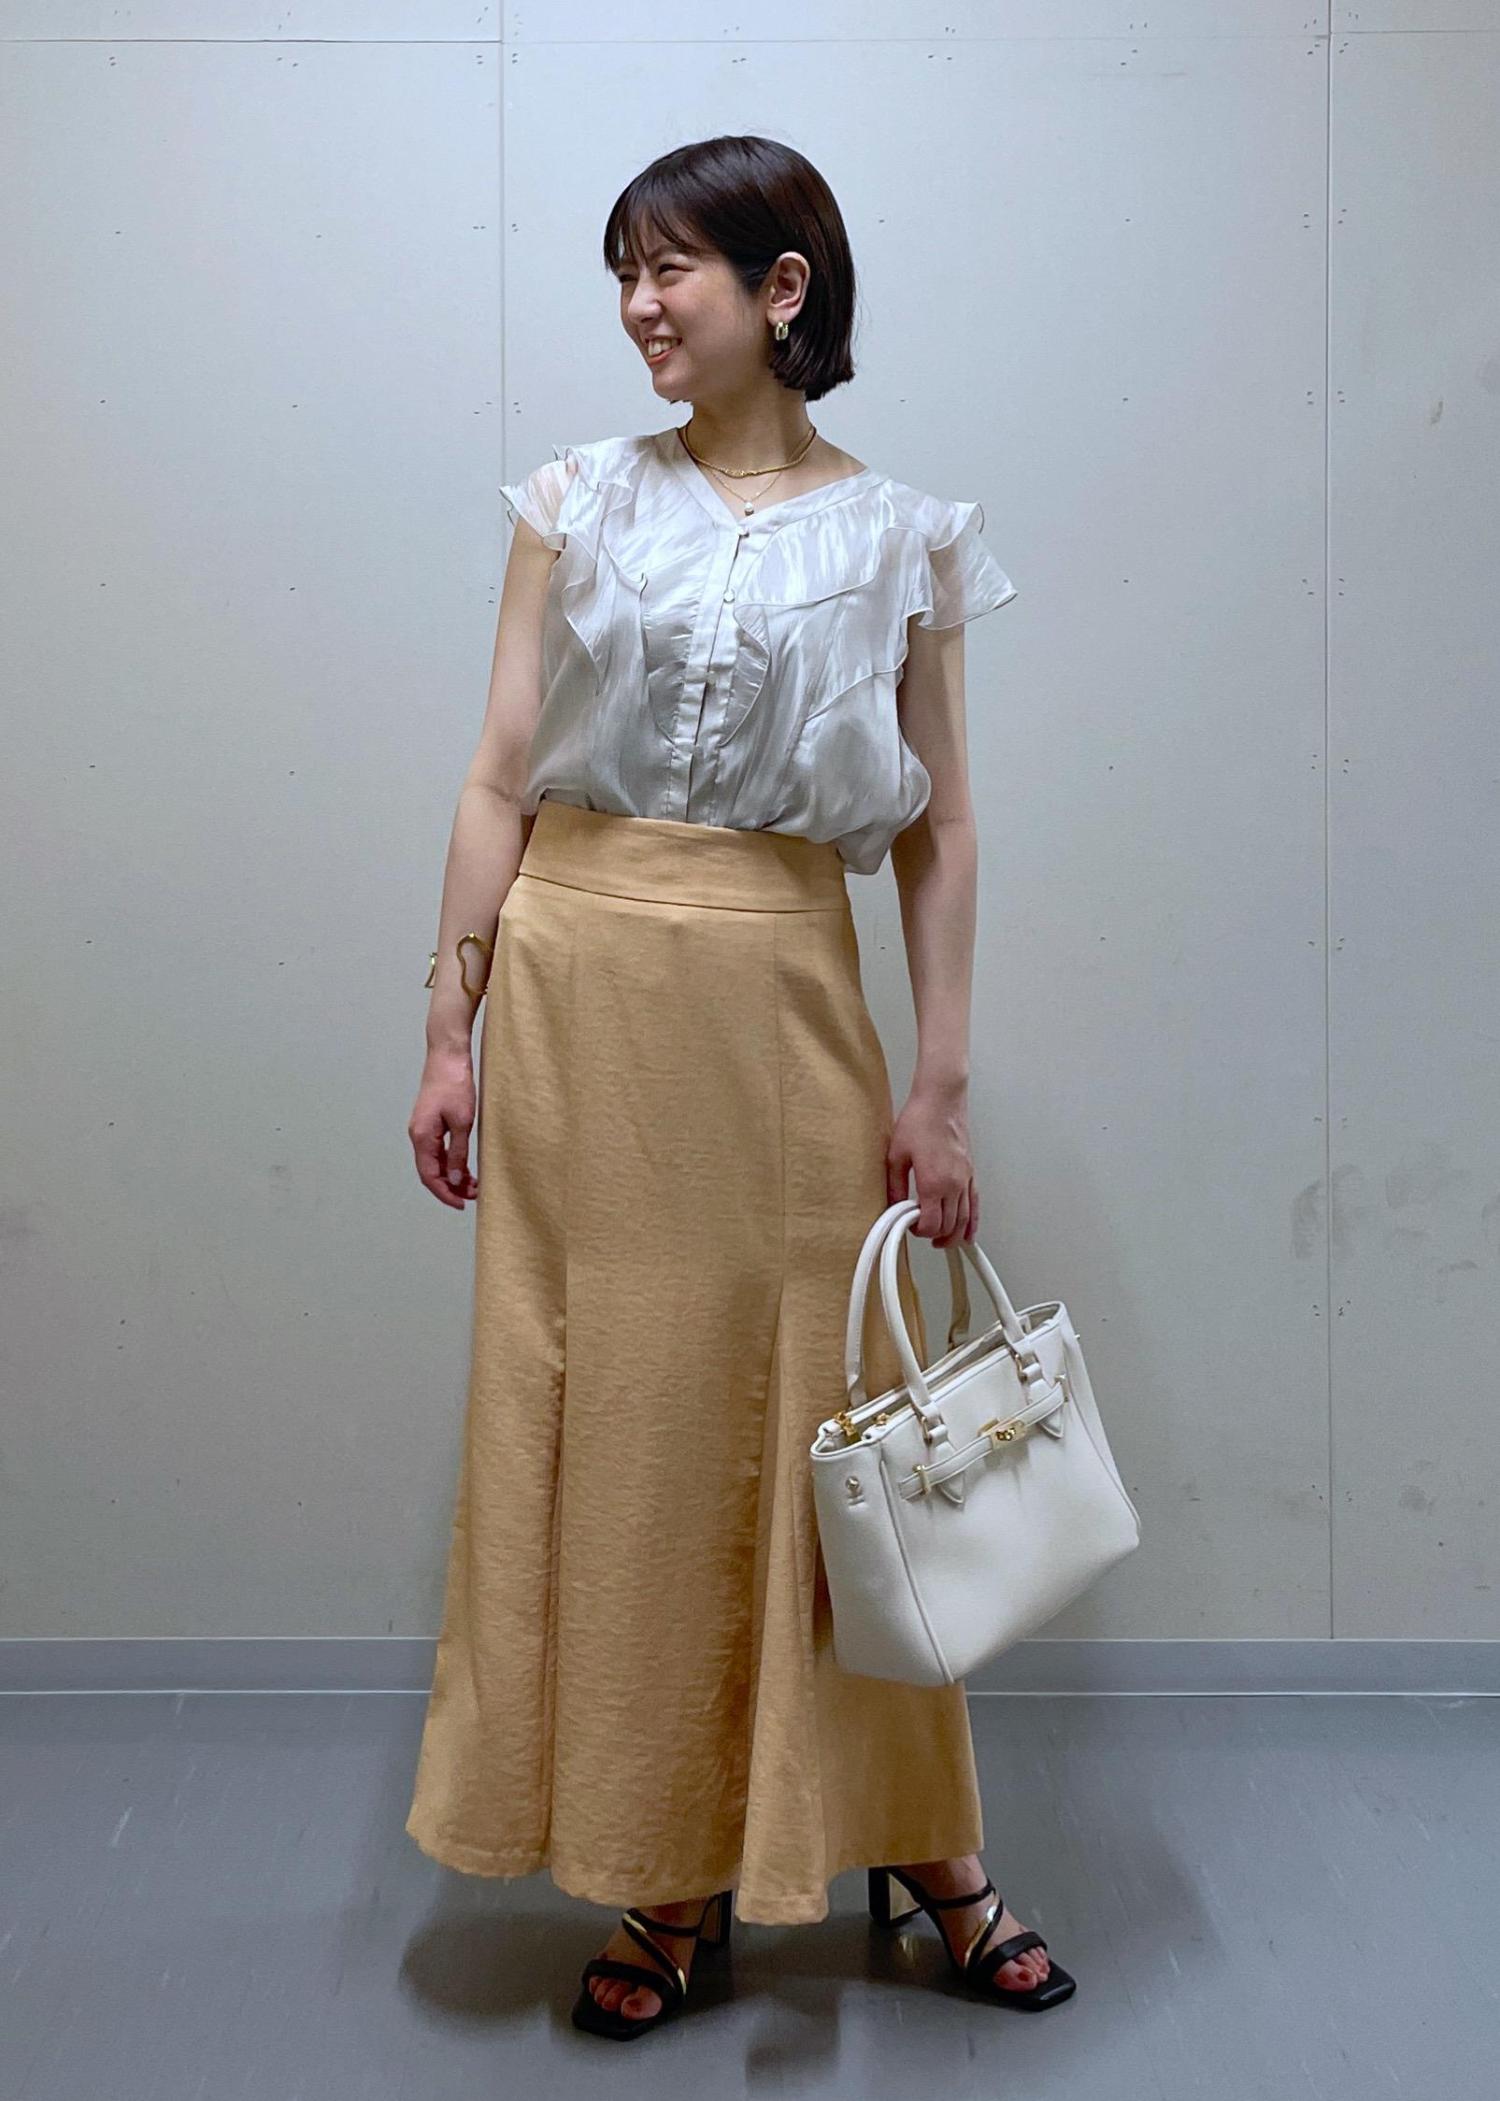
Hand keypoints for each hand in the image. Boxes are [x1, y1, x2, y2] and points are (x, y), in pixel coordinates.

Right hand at [409, 1048, 478, 1209]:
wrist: (448, 1054)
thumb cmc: (455, 1083)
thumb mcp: (463, 1121)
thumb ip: (458, 1153)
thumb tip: (454, 1181)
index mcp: (422, 1136)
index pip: (429, 1175)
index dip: (444, 1193)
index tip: (461, 1204)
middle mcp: (418, 1135)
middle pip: (431, 1171)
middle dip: (450, 1187)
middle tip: (473, 1196)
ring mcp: (423, 1128)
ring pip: (435, 1161)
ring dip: (452, 1175)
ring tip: (473, 1185)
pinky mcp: (431, 1122)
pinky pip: (438, 1149)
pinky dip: (451, 1161)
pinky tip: (466, 1167)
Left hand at [886, 1082, 977, 1249]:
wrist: (941, 1100)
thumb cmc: (919, 1121)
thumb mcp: (895, 1155)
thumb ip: (895, 1186)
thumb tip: (892, 1207)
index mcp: (933, 1183)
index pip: (931, 1224)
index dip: (919, 1232)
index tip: (909, 1227)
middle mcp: (953, 1184)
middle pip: (950, 1226)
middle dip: (935, 1236)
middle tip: (921, 1233)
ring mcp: (965, 1179)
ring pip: (965, 1219)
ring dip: (954, 1234)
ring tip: (941, 1241)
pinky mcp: (970, 1172)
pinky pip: (975, 1204)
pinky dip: (973, 1222)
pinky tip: (969, 1232)